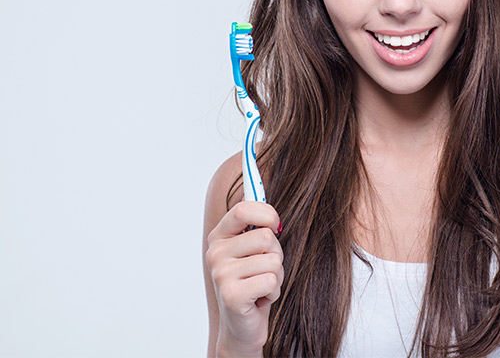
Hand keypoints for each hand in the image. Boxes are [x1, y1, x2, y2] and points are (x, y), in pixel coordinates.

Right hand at [205, 201, 283, 356]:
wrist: (242, 326)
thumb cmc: (253, 280)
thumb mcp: (253, 248)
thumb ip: (256, 221)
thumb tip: (255, 179)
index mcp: (219, 236)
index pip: (244, 209)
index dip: (268, 213)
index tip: (276, 224)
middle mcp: (215, 253)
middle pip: (266, 237)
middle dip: (277, 254)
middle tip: (264, 269)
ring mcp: (221, 274)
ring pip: (273, 259)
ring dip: (277, 275)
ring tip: (262, 285)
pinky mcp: (232, 295)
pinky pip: (271, 280)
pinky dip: (274, 291)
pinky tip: (260, 299)